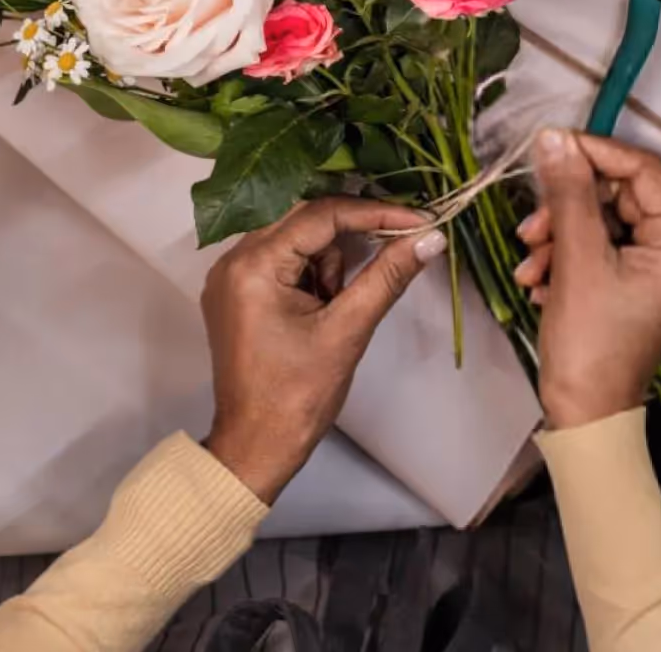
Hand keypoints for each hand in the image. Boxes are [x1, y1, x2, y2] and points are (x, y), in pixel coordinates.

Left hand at [201, 197, 445, 502]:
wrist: (256, 447)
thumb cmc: (298, 395)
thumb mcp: (348, 331)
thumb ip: (387, 277)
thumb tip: (430, 239)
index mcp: (253, 265)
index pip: (320, 215)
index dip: (374, 213)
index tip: (419, 220)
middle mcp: (232, 259)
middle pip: (304, 217)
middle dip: (351, 233)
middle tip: (396, 245)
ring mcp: (230, 275)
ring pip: (295, 238)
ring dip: (329, 259)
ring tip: (338, 306)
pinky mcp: (237, 293)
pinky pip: (282, 260)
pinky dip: (311, 272)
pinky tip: (324, 305)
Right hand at [514, 129, 660, 429]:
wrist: (584, 413)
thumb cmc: (591, 342)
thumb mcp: (577, 260)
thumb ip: (567, 193)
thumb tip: (553, 137)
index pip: (643, 170)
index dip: (596, 153)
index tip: (549, 148)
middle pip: (617, 194)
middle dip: (568, 206)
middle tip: (532, 227)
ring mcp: (652, 266)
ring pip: (598, 220)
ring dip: (557, 235)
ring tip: (531, 264)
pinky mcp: (628, 281)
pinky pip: (594, 246)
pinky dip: (562, 256)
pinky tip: (540, 282)